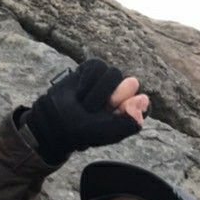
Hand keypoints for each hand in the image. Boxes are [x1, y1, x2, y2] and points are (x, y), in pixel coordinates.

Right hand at [26, 57, 149, 163]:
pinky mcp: (92, 70)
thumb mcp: (107, 132)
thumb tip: (144, 100)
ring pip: (113, 74)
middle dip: (112, 98)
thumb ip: (129, 122)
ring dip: (96, 93)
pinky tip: (80, 92)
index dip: (129, 104)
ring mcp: (107, 81)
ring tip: (85, 104)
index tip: (115, 111)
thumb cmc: (82, 130)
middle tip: (97, 109)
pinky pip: (97, 66)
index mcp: (129, 111)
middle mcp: (121, 94)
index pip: (141, 100)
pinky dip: (87, 80)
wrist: (55, 120)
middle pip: (130, 84)